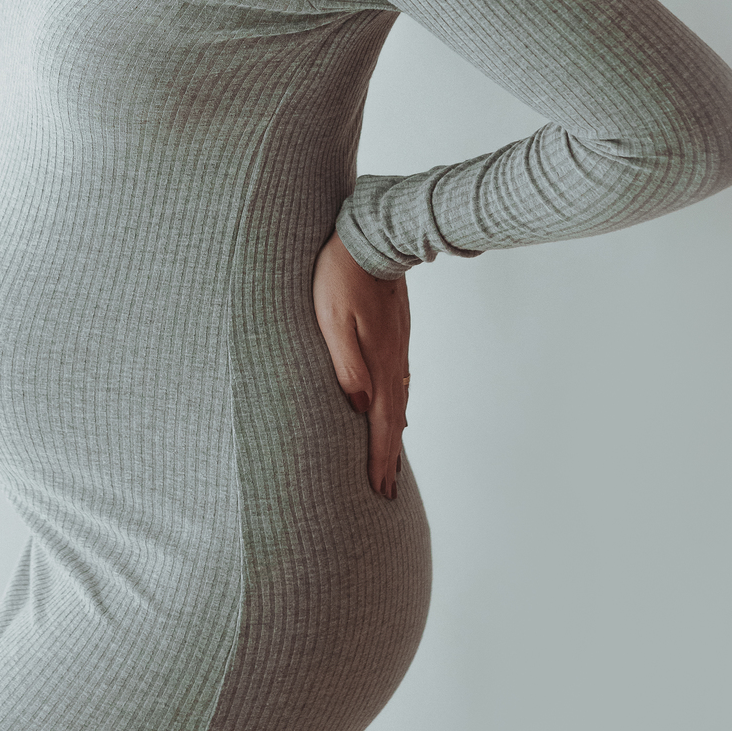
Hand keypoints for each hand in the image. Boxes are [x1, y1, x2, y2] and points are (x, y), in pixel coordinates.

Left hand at [312, 230, 409, 499]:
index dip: (379, 458)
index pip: (381, 423)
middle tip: (389, 492)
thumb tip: (359, 407)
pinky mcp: (395, 335)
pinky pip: (398, 382)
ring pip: (398, 402)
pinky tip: (392, 410)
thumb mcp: (333, 320)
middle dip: (389, 458)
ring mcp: (397, 348)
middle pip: (394, 420)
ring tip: (391, 461)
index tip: (380, 491)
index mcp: (379, 362)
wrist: (373, 237)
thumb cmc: (342, 276)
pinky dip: (396, 407)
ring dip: (393, 435)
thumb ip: (346, 364)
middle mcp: (393, 361)